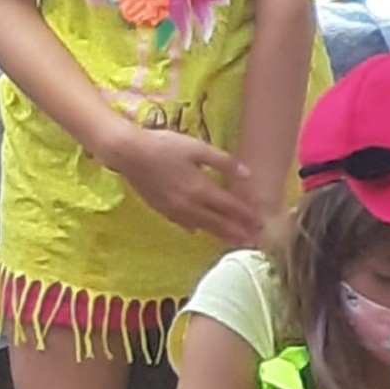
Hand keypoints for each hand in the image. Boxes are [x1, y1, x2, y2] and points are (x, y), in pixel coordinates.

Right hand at [108, 126, 264, 245]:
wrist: (128, 153)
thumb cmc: (164, 146)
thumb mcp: (198, 148)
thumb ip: (224, 163)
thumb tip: (248, 175)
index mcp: (200, 189)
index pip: (230, 207)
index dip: (246, 215)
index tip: (261, 223)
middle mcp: (189, 204)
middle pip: (218, 222)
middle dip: (238, 232)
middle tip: (254, 242)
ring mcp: (174, 209)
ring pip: (201, 226)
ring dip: (220, 235)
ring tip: (234, 242)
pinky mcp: (161, 209)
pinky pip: (182, 223)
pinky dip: (195, 228)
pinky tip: (199, 232)